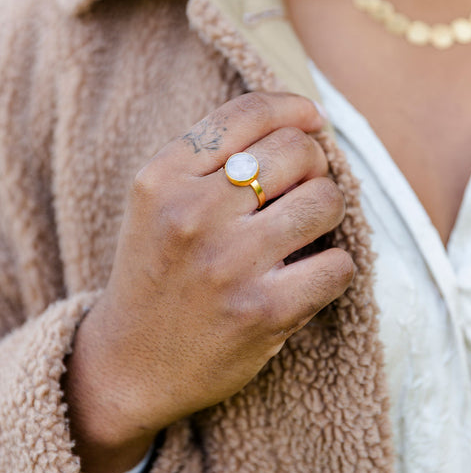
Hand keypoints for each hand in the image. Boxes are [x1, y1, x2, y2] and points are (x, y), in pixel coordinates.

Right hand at [64, 92, 353, 472]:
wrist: (129, 365)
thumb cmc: (157, 274)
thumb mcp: (158, 202)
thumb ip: (213, 159)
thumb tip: (308, 121)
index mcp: (162, 178)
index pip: (248, 113)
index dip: (294, 107)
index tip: (314, 119)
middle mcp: (192, 213)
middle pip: (297, 150)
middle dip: (313, 166)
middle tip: (302, 191)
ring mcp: (229, 263)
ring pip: (326, 200)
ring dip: (328, 214)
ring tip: (306, 232)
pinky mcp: (263, 310)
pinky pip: (339, 264)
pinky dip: (335, 267)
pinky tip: (309, 276)